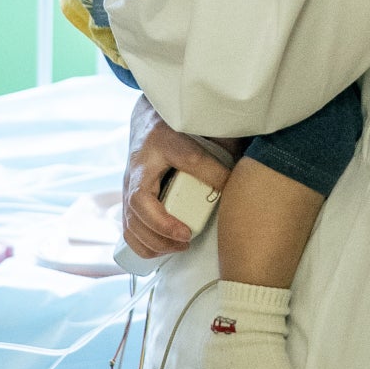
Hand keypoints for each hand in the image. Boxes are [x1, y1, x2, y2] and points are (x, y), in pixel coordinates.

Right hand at [119, 96, 231, 259]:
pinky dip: (144, 246)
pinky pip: (128, 230)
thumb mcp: (203, 129)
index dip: (208, 176)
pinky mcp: (128, 201)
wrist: (148, 120)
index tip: (221, 193)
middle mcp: (140, 165)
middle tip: (188, 237)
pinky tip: (166, 248)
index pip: (189, 159)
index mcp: (164, 141)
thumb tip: (241, 175)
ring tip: (182, 245)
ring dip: (155, 241)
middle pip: (140, 203)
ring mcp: (129, 185)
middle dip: (163, 228)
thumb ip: (224, 146)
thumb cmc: (178, 126)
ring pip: (131, 221)